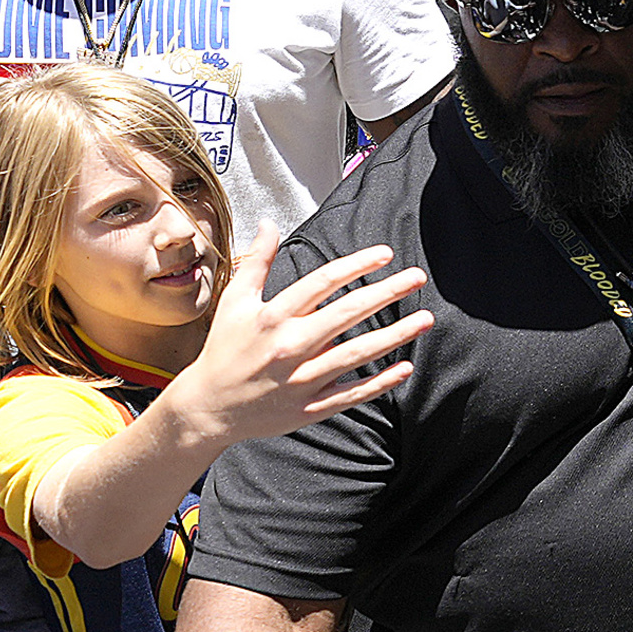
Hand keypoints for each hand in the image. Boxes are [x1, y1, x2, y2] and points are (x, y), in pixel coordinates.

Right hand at [160, 233, 434, 450]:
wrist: (208, 408)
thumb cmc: (224, 350)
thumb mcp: (235, 302)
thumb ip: (257, 262)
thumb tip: (270, 223)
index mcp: (272, 317)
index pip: (323, 282)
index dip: (357, 265)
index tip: (385, 254)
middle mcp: (289, 346)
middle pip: (347, 314)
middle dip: (386, 293)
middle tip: (417, 278)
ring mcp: (301, 380)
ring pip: (357, 354)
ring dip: (395, 336)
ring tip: (424, 319)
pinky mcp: (309, 407)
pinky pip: (351, 393)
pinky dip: (380, 382)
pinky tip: (405, 367)